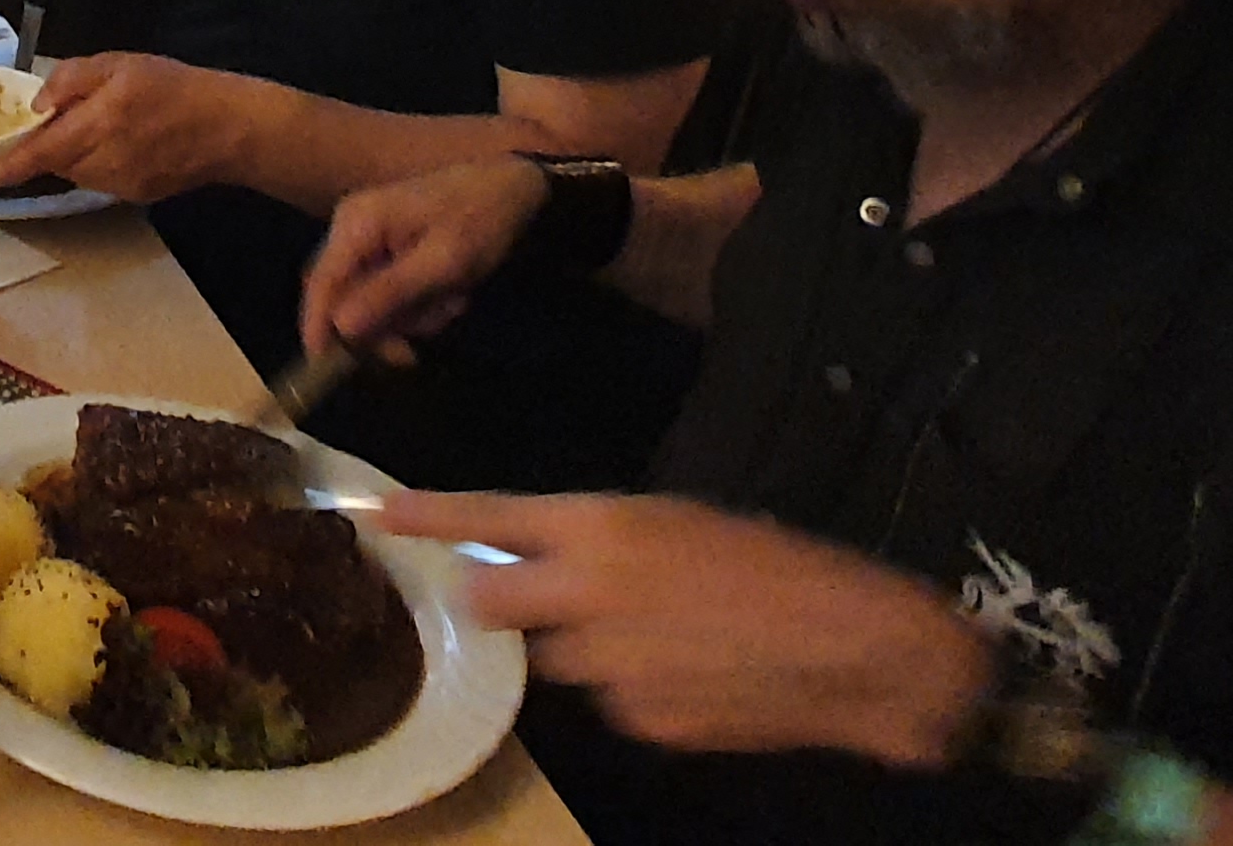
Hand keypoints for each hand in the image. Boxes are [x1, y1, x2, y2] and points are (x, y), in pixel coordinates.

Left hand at [0, 52, 267, 198]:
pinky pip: (101, 181)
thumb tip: (39, 104)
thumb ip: (73, 79)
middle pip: (58, 163)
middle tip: (63, 120)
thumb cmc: (174, 87)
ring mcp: (121, 185)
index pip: (43, 152)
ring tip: (102, 126)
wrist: (228, 127)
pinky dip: (99, 164)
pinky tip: (124, 143)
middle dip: (51, 147)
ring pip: (78, 173)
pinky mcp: (137, 196)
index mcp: (98, 125)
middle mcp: (105, 163)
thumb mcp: (120, 64)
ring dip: (75, 154)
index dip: (12, 166)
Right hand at [300, 156, 552, 356]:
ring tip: (451, 305)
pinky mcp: (387, 247)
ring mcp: (369, 237)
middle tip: (412, 354)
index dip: (317, 326)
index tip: (324, 366)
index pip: (321, 283)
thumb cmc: (481, 219)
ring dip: (407, 316)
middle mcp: (352, 228)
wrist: (515, 185)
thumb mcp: (443, 263)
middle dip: (380, 326)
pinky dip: (417, 303)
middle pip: (341, 297)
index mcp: (358, 223)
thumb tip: (340, 328)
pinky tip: (449, 295)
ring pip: (367, 300)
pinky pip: (386, 291)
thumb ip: (390, 293)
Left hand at [380, 491, 993, 768]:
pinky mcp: (634, 720)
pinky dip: (634, 686)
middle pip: (489, 600)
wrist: (854, 648)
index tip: (379, 512)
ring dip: (582, 645)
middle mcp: (588, 593)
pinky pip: (608, 700)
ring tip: (663, 635)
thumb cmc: (781, 565)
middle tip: (546, 597)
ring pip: (554, 657)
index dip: (429, 516)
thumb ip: (605, 541)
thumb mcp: (684, 523)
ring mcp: (607, 666)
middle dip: (499, 598)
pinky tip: (691, 674)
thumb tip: (551, 552)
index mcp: (605, 527)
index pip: (490, 516)